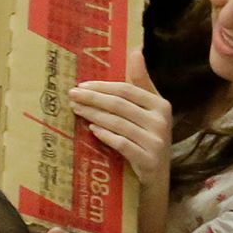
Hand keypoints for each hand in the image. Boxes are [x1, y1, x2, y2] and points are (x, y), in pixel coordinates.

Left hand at [69, 74, 172, 232]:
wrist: (154, 183)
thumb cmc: (145, 141)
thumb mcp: (146, 112)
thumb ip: (140, 83)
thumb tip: (135, 50)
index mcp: (161, 105)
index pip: (127, 90)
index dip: (102, 86)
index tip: (80, 85)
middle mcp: (162, 122)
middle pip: (120, 105)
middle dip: (92, 99)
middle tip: (70, 96)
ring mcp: (157, 143)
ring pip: (118, 123)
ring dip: (93, 116)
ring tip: (75, 111)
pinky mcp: (149, 162)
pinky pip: (123, 144)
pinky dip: (106, 136)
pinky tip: (92, 131)